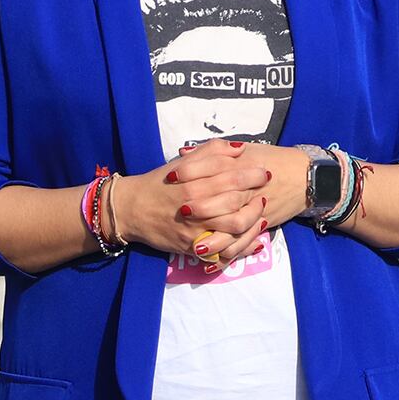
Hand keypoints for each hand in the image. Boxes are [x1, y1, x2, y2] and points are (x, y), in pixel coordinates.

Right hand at [111, 141, 305, 267]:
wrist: (131, 209)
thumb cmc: (160, 183)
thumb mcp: (182, 162)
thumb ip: (211, 152)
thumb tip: (240, 149)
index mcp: (193, 182)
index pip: (231, 176)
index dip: (252, 174)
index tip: (264, 171)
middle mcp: (195, 205)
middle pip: (236, 200)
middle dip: (256, 195)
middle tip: (266, 190)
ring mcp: (195, 228)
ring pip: (235, 227)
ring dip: (254, 219)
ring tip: (261, 213)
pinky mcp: (193, 247)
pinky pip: (224, 250)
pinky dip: (243, 247)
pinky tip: (256, 240)